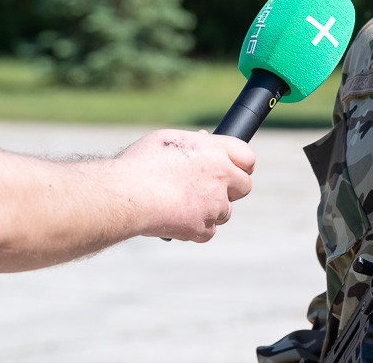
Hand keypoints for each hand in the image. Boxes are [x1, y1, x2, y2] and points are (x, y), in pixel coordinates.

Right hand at [113, 129, 255, 241]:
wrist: (125, 195)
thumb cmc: (139, 165)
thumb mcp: (167, 141)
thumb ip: (192, 143)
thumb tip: (204, 140)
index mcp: (214, 150)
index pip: (247, 157)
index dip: (241, 165)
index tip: (233, 170)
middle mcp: (221, 176)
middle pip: (244, 186)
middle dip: (230, 190)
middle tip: (209, 190)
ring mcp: (214, 203)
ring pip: (225, 212)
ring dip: (210, 211)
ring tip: (182, 205)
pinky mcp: (203, 227)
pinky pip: (207, 231)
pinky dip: (194, 229)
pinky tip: (176, 220)